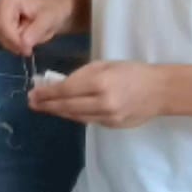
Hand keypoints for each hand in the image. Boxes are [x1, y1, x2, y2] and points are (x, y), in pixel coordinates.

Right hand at [0, 0, 74, 56]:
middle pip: (0, 32)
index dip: (14, 40)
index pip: (4, 25)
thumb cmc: (51, 12)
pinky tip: (23, 42)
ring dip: (14, 45)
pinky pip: (1, 39)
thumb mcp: (48, 20)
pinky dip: (12, 44)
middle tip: (29, 50)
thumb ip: (36, 30)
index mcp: (8, 0)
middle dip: (14, 43)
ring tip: (29, 43)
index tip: (28, 50)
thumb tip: (24, 43)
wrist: (52, 10)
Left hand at [28, 62, 166, 128]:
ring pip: (75, 116)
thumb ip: (82, 74)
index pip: (66, 90)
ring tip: (43, 108)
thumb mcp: (105, 65)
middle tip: (32, 103)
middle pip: (67, 106)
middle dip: (47, 105)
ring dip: (58, 112)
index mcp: (100, 82)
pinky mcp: (112, 126)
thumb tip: (58, 84)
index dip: (47, 93)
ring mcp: (107, 117)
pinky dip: (74, 116)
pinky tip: (64, 112)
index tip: (33, 93)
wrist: (159, 91)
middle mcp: (102, 102)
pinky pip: (87, 121)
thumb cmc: (131, 72)